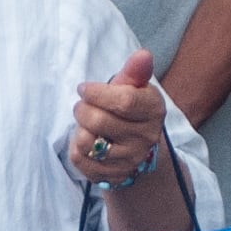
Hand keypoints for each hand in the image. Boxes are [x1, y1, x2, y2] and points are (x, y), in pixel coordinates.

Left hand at [69, 51, 171, 188]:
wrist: (138, 148)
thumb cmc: (131, 110)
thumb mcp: (134, 87)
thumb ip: (135, 71)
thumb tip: (143, 54)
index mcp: (154, 110)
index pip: (124, 101)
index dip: (97, 93)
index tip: (84, 88)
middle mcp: (146, 138)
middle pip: (99, 121)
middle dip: (82, 109)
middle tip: (83, 105)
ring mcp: (130, 160)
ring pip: (87, 142)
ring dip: (79, 129)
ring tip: (86, 124)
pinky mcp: (112, 176)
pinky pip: (80, 159)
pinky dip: (76, 147)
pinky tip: (87, 141)